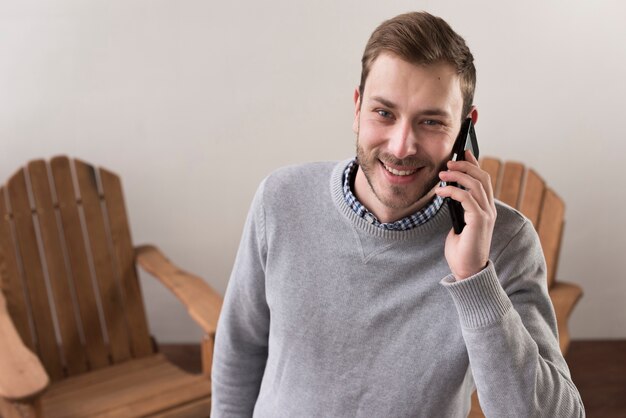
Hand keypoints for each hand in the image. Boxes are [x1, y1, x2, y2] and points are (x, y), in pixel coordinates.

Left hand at [435, 150, 495, 279]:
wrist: (467, 271)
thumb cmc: (461, 250)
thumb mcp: (460, 224)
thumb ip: (460, 209)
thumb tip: (450, 193)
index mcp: (486, 209)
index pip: (484, 180)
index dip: (475, 164)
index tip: (463, 152)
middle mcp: (489, 210)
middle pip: (482, 178)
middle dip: (466, 166)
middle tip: (449, 162)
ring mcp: (486, 215)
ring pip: (476, 185)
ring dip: (458, 176)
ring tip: (442, 174)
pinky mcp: (479, 221)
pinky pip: (467, 198)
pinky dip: (452, 191)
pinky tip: (440, 192)